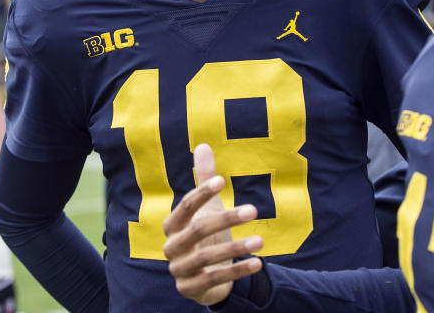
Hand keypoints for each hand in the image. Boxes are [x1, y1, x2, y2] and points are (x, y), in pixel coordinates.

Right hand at [162, 144, 263, 305]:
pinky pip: (215, 279)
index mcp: (172, 225)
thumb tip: (203, 145)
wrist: (202, 279)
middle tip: (253, 209)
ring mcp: (179, 270)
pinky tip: (258, 262)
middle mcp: (172, 247)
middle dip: (226, 219)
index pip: (185, 206)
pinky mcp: (190, 289)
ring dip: (235, 248)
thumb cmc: (205, 236)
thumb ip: (203, 180)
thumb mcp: (206, 209)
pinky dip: (237, 272)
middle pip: (197, 230)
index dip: (202, 193)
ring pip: (206, 258)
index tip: (223, 181)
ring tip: (261, 240)